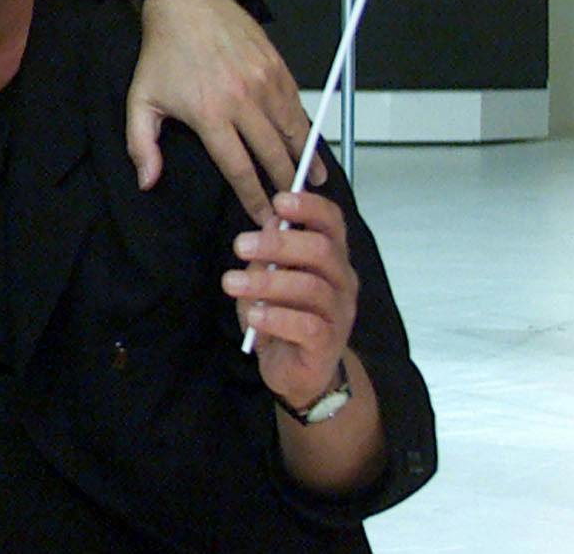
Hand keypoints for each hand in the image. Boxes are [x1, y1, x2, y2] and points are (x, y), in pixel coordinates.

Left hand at [125, 0, 324, 223]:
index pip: (239, 168)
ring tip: (313, 181)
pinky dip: (306, 127)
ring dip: (305, 158)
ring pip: (294, 130)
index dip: (254, 198)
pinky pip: (297, 105)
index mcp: (210, 114)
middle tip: (293, 209)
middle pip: (273, 155)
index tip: (264, 217)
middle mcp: (242, 100)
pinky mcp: (278, 66)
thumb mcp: (141, 100)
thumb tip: (147, 181)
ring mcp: (265, 81)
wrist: (188, 3)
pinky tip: (309, 144)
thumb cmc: (164, 53)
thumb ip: (141, 145)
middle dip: (285, 186)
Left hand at [222, 190, 356, 411]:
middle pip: (322, 250)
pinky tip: (254, 316)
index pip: (332, 222)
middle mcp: (342, 281)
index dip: (310, 206)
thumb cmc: (282, 318)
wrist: (298, 373)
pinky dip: (277, 317)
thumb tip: (269, 222)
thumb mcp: (267, 280)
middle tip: (240, 245)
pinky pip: (308, 326)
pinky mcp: (328, 344)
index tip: (279, 201)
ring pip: (311, 287)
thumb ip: (270, 254)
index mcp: (331, 258)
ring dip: (267, 282)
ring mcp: (340, 313)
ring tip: (231, 282)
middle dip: (279, 243)